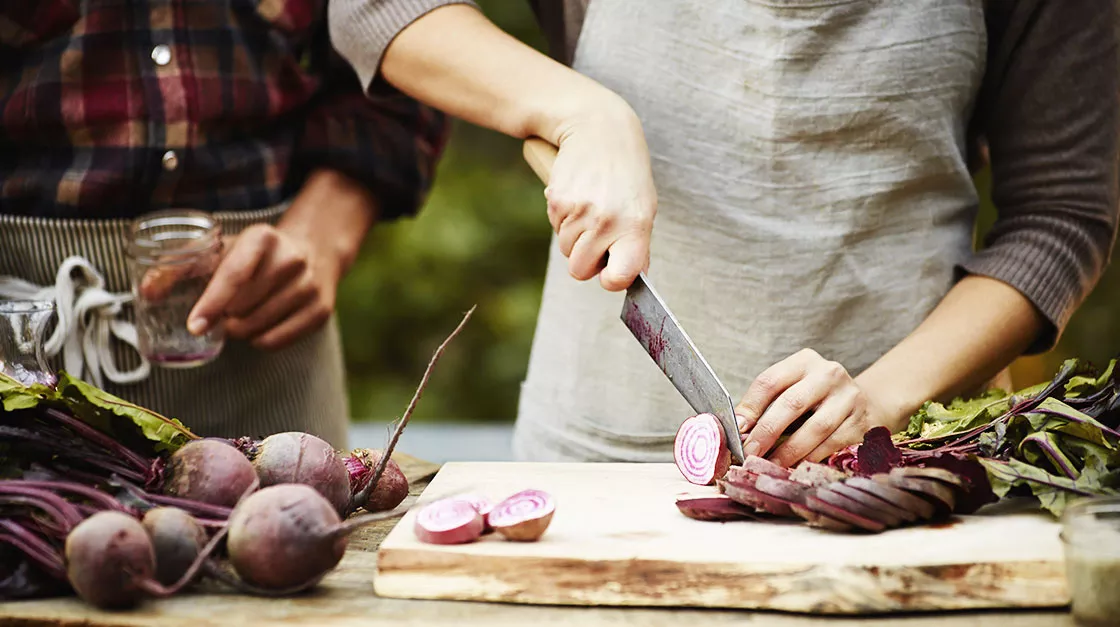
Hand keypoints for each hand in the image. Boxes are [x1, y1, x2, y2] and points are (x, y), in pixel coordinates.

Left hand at [183, 169, 374, 350]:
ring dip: (239, 330)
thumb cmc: (257, 256)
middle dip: (224, 317)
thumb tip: (146, 291)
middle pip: (243, 307)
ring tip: (241, 317)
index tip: (194, 326)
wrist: (314, 252)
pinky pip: (277, 341)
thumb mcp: (223, 249)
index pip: (235, 275)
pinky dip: (260, 341)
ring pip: (258, 327)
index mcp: (263, 238)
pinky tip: (259, 327)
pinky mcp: (321, 310)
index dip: (212, 303)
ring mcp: (310, 285)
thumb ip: (180, 267)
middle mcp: (292, 258)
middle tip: (223, 311)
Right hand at [545, 100, 656, 290]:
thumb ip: (638, 245)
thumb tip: (633, 278)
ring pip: (565, 249)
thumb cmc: (626, 172)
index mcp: (635, 226)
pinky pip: (555, 227)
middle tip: (596, 235)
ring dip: (573, 236)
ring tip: (589, 208)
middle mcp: (607, 221)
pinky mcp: (558, 200)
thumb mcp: (643, 207)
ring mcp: (580, 211)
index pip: (620, 276)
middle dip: (584, 259)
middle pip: (580, 270)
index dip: (611, 281)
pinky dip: (563, 218)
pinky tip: (577, 196)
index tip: (610, 273)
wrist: (599, 128)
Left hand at [734, 349, 890, 466]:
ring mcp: (849, 397)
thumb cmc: (814, 398)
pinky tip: (795, 467)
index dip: (751, 407)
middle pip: (792, 403)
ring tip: (769, 465)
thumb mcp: (791, 389)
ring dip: (788, 451)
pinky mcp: (861, 422)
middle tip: (749, 452)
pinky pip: (832, 444)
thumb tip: (737, 431)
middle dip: (767, 432)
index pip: (770, 381)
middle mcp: (828, 374)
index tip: (737, 430)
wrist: (862, 401)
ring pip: (815, 428)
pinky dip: (811, 458)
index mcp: (803, 362)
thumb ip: (765, 405)